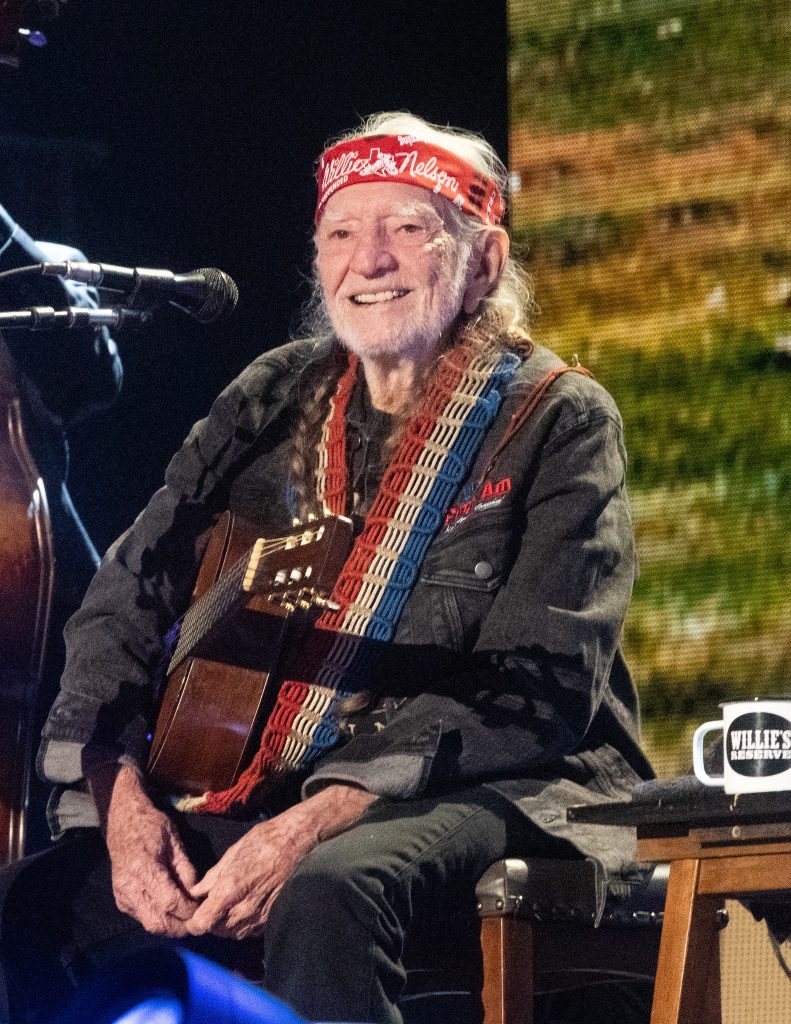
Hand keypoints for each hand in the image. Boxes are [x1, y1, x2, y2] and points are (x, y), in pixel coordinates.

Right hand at [91, 764, 199, 937]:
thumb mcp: (175, 841)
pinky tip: (173, 911)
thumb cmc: (151, 826)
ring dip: (171, 926)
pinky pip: (143, 918)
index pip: (171, 902)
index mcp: (145, 869)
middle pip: (158, 922)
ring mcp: (123, 896)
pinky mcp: (121, 901)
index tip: (204, 909)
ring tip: (189, 918)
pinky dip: (160, 918)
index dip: (189, 910)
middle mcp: (130, 888)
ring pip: (150, 924)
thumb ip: (186, 869)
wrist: (122, 821)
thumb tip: (198, 893)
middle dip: (181, 927)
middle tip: (199, 922)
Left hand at [185, 784, 375, 939]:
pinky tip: (245, 907)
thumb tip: (197, 892)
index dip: (194, 921)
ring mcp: (259, 918)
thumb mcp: (233, 853)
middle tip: (212, 904)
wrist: (299, 842)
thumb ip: (212, 877)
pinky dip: (242, 924)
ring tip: (229, 905)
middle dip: (210, 920)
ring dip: (226, 924)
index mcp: (229, 891)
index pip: (202, 924)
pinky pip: (249, 931)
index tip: (195, 913)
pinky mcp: (271, 919)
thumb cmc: (265, 841)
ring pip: (232, 933)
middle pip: (216, 931)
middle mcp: (243, 910)